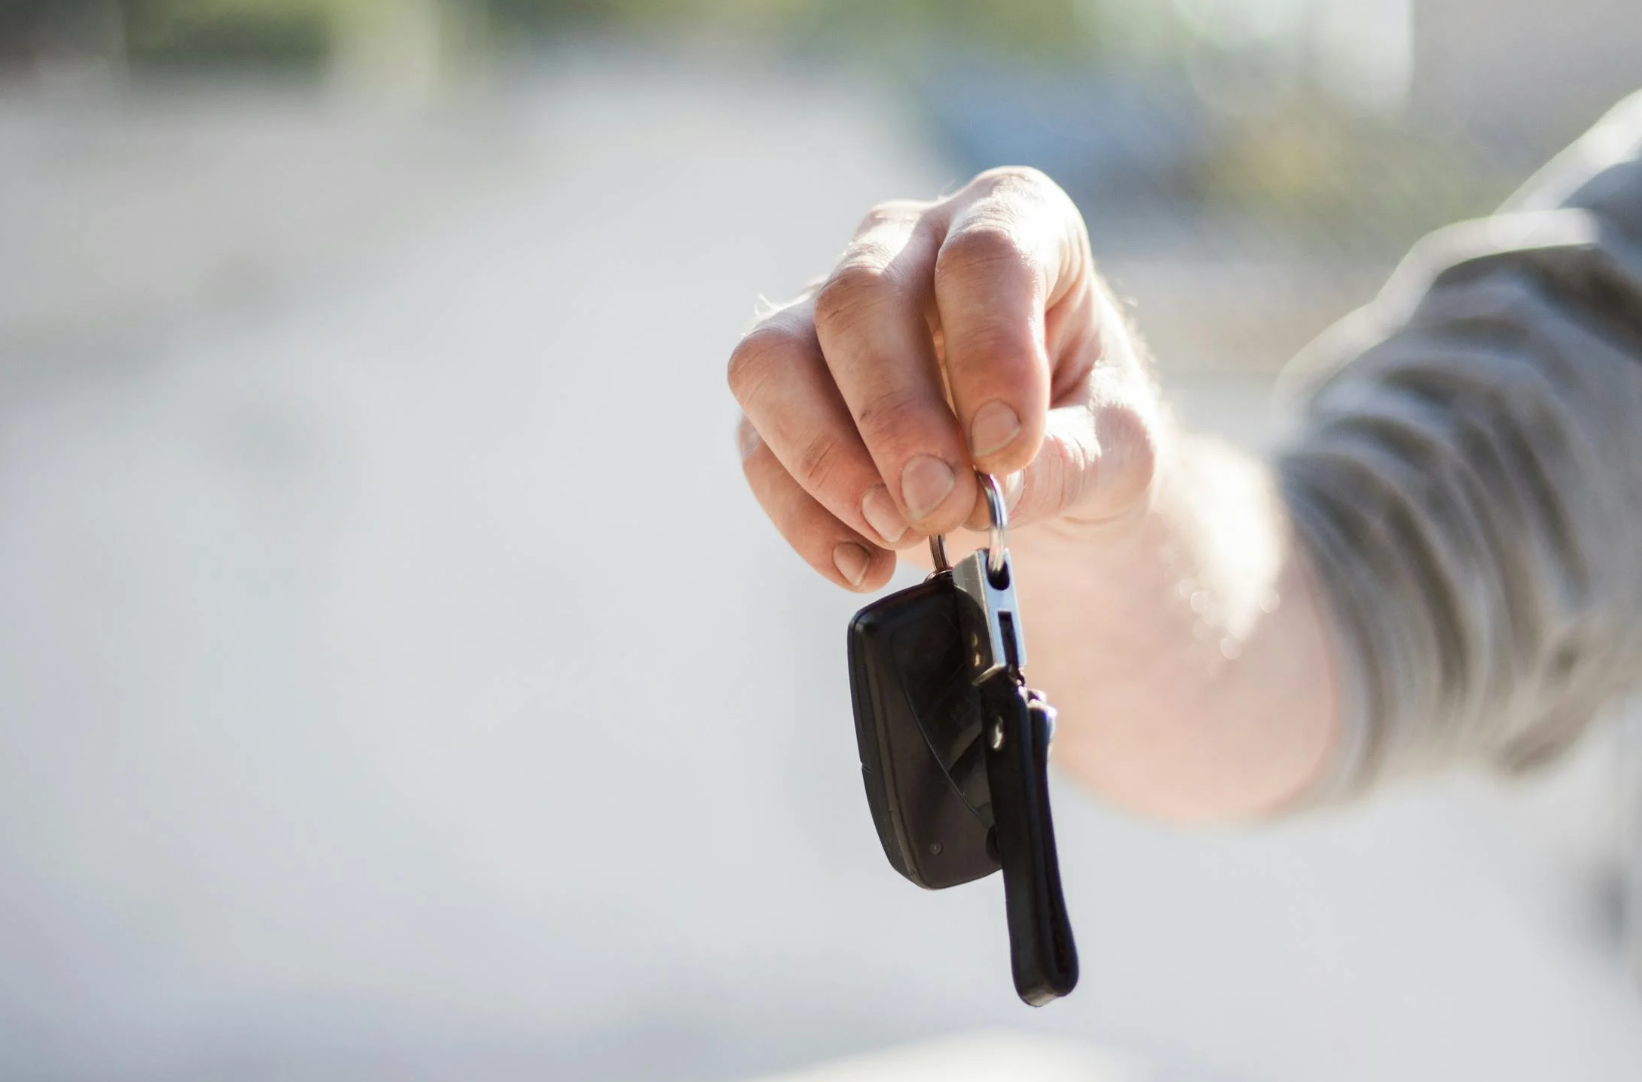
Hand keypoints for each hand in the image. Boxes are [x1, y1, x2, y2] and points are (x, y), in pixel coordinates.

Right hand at [728, 167, 1161, 589]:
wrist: (1038, 467)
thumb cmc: (1086, 426)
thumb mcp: (1118, 449)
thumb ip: (1068, 463)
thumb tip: (982, 493)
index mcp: (1013, 220)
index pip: (983, 255)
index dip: (991, 352)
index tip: (1009, 450)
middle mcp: (907, 245)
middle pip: (858, 300)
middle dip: (895, 417)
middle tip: (940, 506)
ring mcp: (827, 311)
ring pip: (773, 359)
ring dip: (827, 460)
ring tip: (898, 533)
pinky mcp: (783, 390)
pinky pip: (756, 442)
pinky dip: (805, 516)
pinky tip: (865, 563)